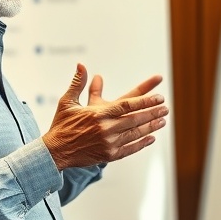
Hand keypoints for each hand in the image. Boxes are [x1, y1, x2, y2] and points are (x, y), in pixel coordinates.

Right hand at [42, 63, 168, 169]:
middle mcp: (106, 128)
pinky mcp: (109, 155)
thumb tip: (82, 65)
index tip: (158, 96)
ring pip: (135, 134)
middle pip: (135, 119)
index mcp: (98, 114)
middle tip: (165, 107)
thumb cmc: (61, 125)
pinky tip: (151, 138)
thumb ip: (78, 83)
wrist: (54, 152)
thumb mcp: (67, 102)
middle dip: (153, 112)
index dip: (145, 101)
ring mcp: (109, 143)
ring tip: (163, 120)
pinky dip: (142, 143)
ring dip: (151, 126)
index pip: (127, 105)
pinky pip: (130, 149)